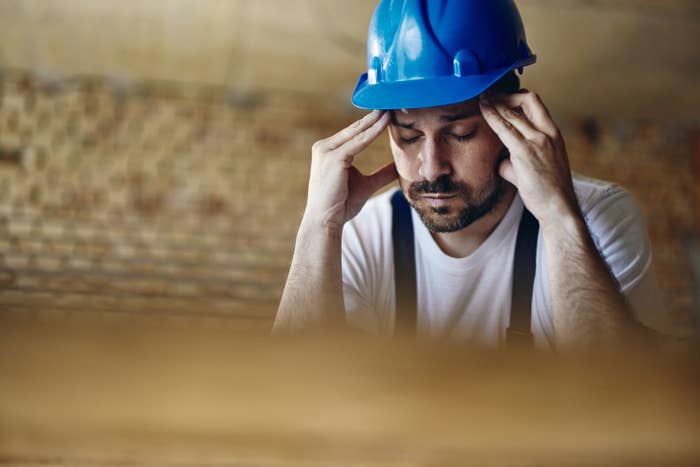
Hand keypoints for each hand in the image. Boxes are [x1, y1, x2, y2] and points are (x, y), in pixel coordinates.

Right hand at [304, 110, 396, 233]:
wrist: (326, 222)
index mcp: (328, 151)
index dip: (371, 123)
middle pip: (355, 128)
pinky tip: (386, 122)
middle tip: (393, 102)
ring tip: (392, 108)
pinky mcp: (333, 157)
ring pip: (357, 132)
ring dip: (376, 119)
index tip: (389, 113)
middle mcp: (324, 147)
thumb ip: (381, 174)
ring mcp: (326, 151)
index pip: (354, 133)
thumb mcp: (366, 185)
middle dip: (374, 116)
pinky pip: (358, 141)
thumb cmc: (342, 205)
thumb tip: (398, 168)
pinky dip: (373, 132)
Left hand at [478, 90, 578, 227]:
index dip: (517, 97)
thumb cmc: (547, 192)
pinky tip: (483, 109)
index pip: (536, 104)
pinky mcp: (525, 152)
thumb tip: (501, 161)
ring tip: (481, 97)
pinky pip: (504, 128)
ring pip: (513, 112)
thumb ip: (517, 160)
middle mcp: (548, 133)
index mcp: (553, 134)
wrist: (558, 207)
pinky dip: (492, 115)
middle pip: (526, 100)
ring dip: (495, 102)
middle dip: (505, 95)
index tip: (502, 98)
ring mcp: (537, 141)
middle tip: (489, 94)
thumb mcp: (535, 168)